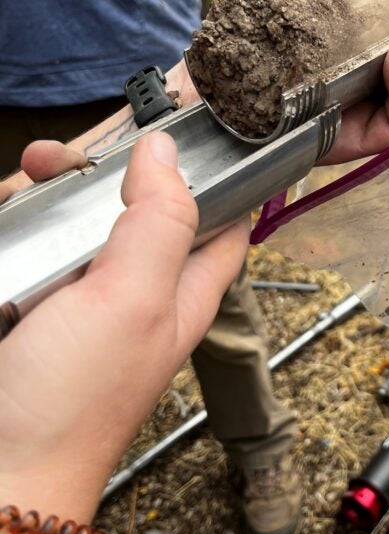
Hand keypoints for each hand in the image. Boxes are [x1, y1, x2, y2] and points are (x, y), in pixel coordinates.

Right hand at [0, 132, 248, 518]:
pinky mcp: (29, 308)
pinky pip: (27, 249)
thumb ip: (159, 223)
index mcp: (181, 293)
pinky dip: (14, 229)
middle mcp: (134, 293)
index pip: (222, 222)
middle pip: (133, 209)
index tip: (184, 128)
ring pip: (71, 223)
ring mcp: (77, 302)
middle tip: (59, 161)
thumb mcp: (132, 301)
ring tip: (16, 191)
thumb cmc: (72, 405)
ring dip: (44, 197)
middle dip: (97, 175)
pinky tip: (4, 221)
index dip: (212, 174)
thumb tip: (169, 154)